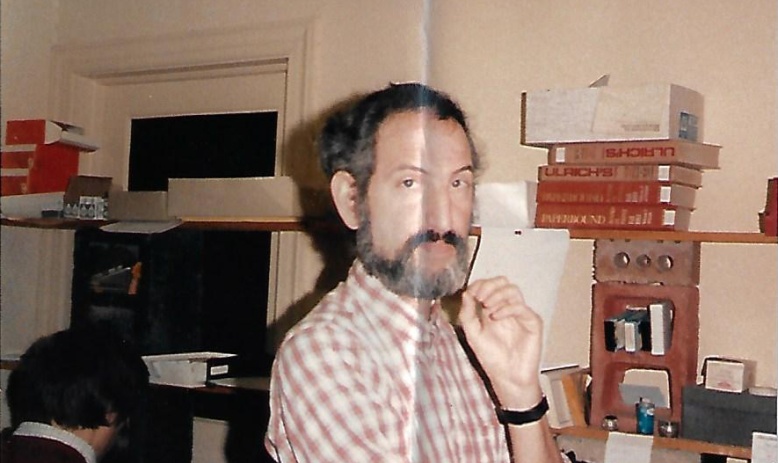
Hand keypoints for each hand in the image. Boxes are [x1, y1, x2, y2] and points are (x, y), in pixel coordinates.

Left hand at [458, 276, 543, 408]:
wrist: (507, 378)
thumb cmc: (492, 358)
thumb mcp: (473, 333)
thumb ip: (468, 313)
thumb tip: (466, 293)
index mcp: (493, 309)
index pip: (489, 286)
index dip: (480, 285)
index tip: (471, 293)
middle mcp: (508, 309)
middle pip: (503, 283)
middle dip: (489, 286)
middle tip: (480, 298)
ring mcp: (521, 314)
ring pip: (513, 290)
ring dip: (497, 295)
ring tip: (487, 308)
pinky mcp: (532, 322)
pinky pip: (521, 307)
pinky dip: (506, 308)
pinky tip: (496, 317)